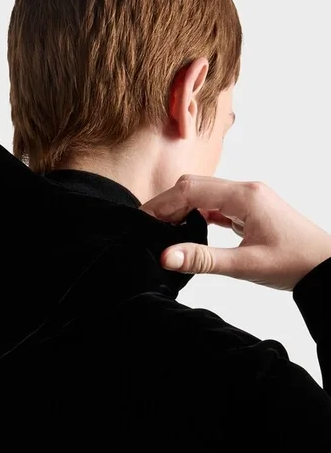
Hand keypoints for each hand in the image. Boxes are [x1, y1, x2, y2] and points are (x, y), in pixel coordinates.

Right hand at [139, 175, 330, 291]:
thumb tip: (165, 257)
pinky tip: (187, 232)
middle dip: (166, 205)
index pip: (190, 190)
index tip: (141, 223)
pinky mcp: (248, 210)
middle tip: (147, 229)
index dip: (161, 205)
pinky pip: (214, 204)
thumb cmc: (293, 263)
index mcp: (245, 196)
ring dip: (180, 209)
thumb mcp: (244, 265)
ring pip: (203, 194)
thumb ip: (202, 260)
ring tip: (162, 232)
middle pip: (193, 186)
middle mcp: (245, 190)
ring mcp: (247, 198)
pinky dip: (196, 215)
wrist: (325, 266)